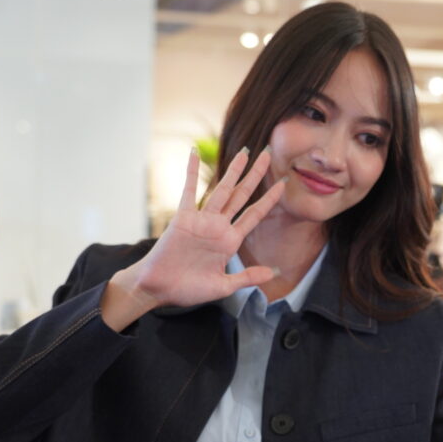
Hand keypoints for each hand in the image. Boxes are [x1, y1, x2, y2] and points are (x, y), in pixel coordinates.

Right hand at [113, 147, 285, 314]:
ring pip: (221, 189)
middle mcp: (218, 226)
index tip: (283, 182)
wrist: (159, 290)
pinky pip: (188, 191)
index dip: (269, 199)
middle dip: (256, 175)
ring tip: (244, 151)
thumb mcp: (223, 287)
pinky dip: (190, 171)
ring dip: (232, 170)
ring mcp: (201, 220)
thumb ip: (247, 277)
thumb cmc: (188, 290)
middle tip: (268, 153)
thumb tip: (275, 272)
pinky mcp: (182, 218)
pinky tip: (193, 152)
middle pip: (242, 195)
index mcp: (230, 241)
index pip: (254, 214)